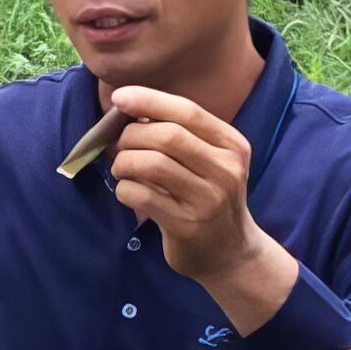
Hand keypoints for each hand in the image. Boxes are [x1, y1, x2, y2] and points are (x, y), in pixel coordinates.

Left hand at [108, 86, 260, 280]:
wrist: (230, 251)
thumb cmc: (208, 197)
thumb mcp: (209, 161)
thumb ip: (180, 134)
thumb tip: (129, 108)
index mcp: (232, 145)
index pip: (187, 111)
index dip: (149, 100)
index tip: (119, 98)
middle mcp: (226, 169)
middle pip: (166, 136)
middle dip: (130, 136)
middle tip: (118, 147)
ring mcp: (209, 199)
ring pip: (151, 164)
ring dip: (124, 163)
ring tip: (121, 170)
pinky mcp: (187, 225)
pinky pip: (141, 196)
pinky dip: (124, 189)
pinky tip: (128, 193)